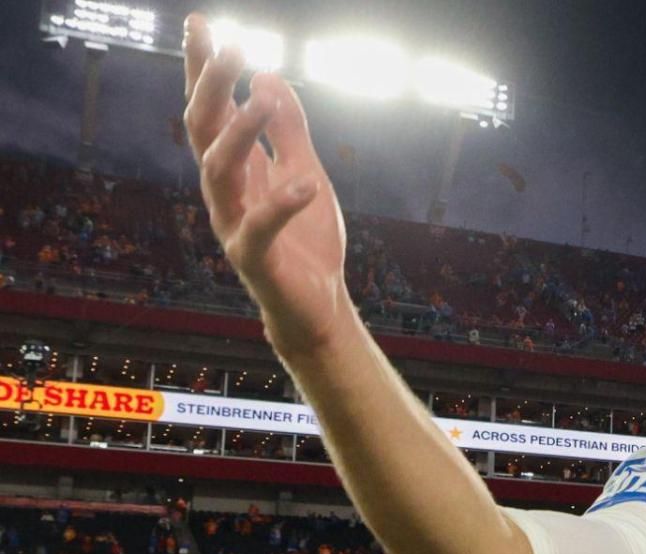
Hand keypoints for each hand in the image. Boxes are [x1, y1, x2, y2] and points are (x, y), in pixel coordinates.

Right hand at [182, 14, 351, 358]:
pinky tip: (306, 181)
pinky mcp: (254, 258)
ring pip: (220, 171)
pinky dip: (283, 202)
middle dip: (213, 87)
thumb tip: (268, 76)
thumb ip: (288, 130)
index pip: (212, 109)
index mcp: (235, 168)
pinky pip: (261, 226)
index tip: (201, 24)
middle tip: (231, 48)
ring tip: (265, 99)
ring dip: (241, 133)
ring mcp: (233, 224)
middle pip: (204, 130)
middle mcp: (224, 191)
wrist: (317, 305)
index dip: (203, 69)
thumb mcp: (305, 171)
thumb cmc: (305, 240)